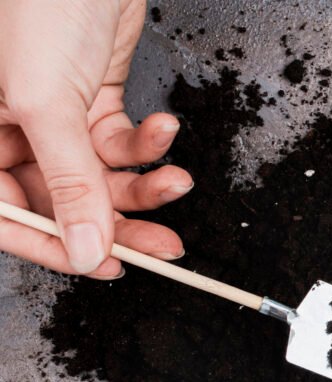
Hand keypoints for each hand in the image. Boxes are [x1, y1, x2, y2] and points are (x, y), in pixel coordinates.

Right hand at [0, 0, 190, 277]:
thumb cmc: (35, 3)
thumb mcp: (44, 102)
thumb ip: (67, 183)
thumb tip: (86, 251)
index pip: (6, 215)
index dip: (56, 247)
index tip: (106, 267)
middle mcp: (6, 131)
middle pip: (62, 202)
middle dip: (118, 222)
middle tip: (162, 245)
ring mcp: (49, 118)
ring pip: (99, 178)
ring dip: (144, 185)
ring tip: (176, 182)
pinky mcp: (88, 100)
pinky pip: (119, 141)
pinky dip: (147, 142)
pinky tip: (163, 129)